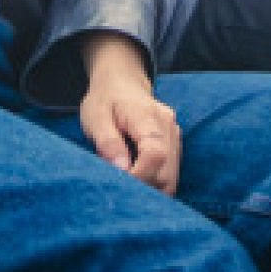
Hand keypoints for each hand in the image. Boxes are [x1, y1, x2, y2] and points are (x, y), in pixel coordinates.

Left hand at [79, 33, 178, 194]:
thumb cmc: (105, 99)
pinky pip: (170, 174)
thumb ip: (108, 142)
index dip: (139, 176)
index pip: (155, 155)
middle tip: (119, 189)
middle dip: (144, 188)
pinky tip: (137, 180)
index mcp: (147, 117)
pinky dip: (155, 184)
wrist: (121, 82)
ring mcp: (175, 136)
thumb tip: (122, 170)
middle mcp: (168, 127)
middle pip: (167, 172)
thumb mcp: (95, 117)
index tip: (119, 184)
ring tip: (127, 186)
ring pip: (171, 178)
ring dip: (151, 190)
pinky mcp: (174, 145)